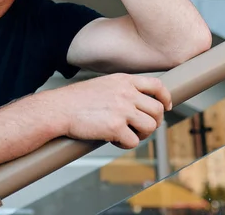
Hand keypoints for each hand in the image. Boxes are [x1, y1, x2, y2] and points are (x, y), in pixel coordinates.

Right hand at [53, 73, 171, 148]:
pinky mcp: (115, 127)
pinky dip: (125, 144)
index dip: (165, 98)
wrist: (58, 109)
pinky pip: (134, 141)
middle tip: (140, 128)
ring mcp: (122, 110)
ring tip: (125, 135)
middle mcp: (126, 93)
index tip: (166, 107)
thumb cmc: (76, 100)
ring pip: (150, 127)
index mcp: (124, 80)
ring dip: (141, 135)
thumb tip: (140, 105)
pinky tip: (113, 140)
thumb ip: (122, 90)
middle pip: (157, 110)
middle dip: (153, 122)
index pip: (157, 85)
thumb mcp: (103, 85)